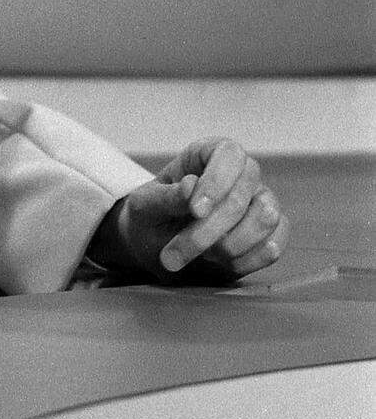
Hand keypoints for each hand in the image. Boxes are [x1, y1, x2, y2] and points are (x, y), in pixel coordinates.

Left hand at [96, 137, 288, 282]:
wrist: (157, 250)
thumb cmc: (149, 219)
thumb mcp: (145, 207)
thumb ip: (167, 197)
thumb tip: (191, 186)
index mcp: (208, 154)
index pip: (229, 154)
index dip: (217, 182)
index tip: (195, 212)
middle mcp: (240, 174)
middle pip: (244, 193)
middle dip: (211, 229)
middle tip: (175, 254)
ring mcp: (259, 203)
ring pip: (267, 217)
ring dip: (232, 245)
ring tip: (201, 256)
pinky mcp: (268, 235)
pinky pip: (274, 245)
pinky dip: (247, 260)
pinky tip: (221, 264)